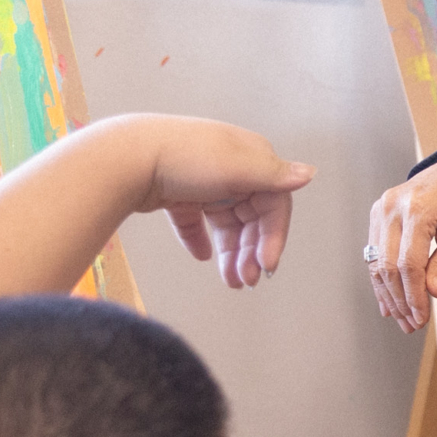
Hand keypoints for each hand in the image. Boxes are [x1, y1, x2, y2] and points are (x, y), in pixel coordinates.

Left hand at [142, 118, 315, 287]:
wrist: (127, 156)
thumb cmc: (183, 157)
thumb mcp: (238, 168)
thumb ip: (275, 177)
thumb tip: (309, 174)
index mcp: (251, 158)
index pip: (274, 203)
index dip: (274, 235)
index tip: (267, 264)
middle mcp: (230, 168)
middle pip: (251, 217)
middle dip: (251, 251)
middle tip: (246, 280)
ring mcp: (203, 181)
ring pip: (226, 224)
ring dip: (231, 253)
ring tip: (230, 280)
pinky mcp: (177, 193)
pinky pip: (195, 221)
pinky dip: (200, 239)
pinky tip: (202, 255)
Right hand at [367, 151, 436, 330]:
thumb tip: (432, 294)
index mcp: (418, 210)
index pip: (408, 264)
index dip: (413, 296)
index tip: (421, 318)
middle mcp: (392, 207)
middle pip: (387, 266)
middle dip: (400, 300)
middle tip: (412, 325)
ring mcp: (381, 209)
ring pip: (376, 262)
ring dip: (388, 294)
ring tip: (401, 318)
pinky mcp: (378, 213)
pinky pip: (374, 252)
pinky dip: (381, 278)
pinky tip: (388, 301)